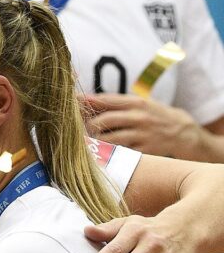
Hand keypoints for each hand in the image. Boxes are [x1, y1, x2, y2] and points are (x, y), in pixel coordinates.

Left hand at [84, 93, 201, 158]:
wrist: (182, 132)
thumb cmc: (152, 116)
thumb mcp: (138, 104)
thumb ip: (113, 102)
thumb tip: (82, 98)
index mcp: (135, 103)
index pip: (104, 101)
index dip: (85, 103)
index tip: (69, 105)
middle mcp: (139, 118)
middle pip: (104, 121)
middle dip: (88, 126)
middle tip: (81, 130)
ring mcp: (142, 135)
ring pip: (110, 139)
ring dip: (96, 141)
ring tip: (90, 142)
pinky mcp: (145, 151)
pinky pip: (121, 153)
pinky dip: (109, 153)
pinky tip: (103, 153)